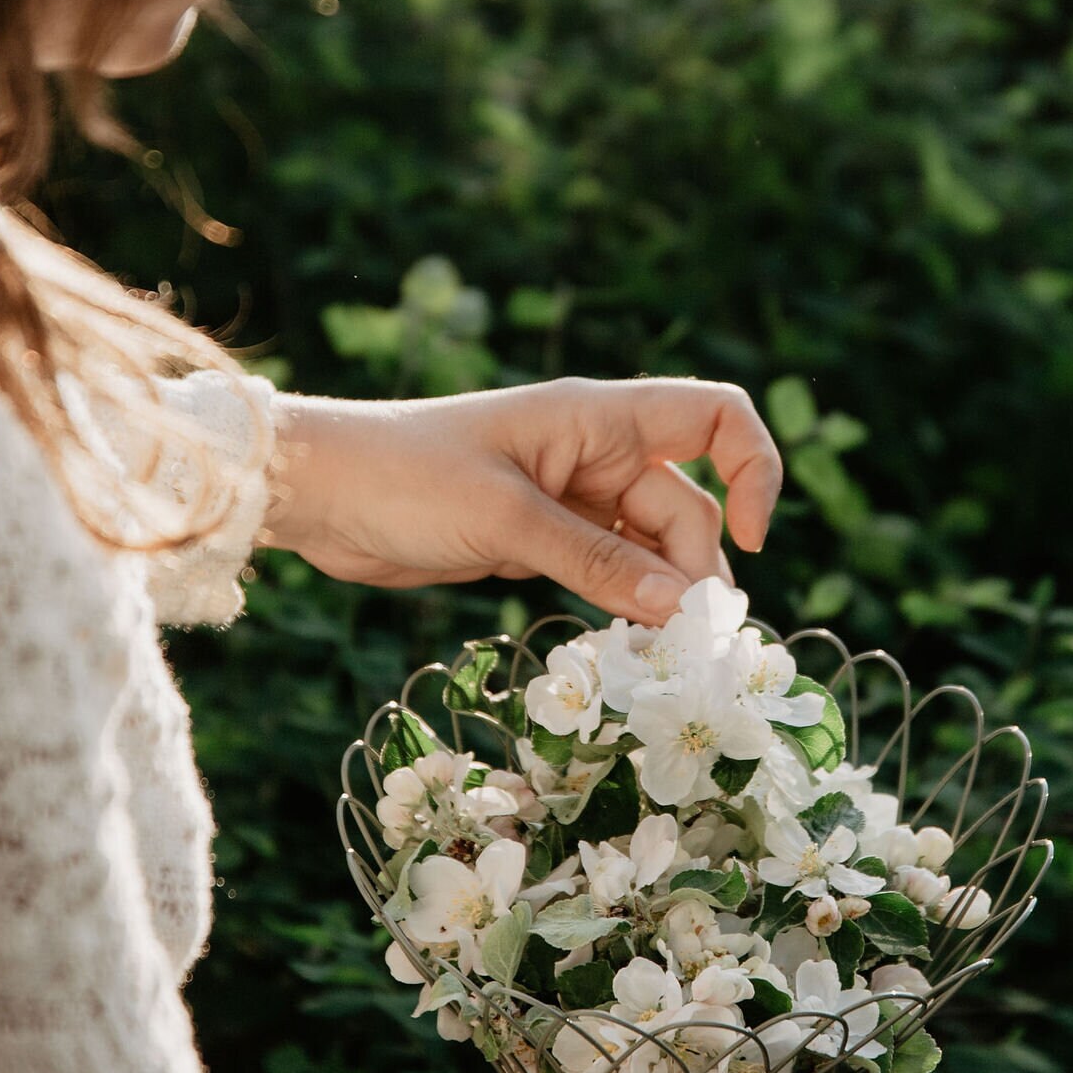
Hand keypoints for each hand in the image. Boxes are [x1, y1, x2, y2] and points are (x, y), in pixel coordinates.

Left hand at [264, 377, 782, 625]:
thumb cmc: (405, 478)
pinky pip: (606, 572)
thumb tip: (685, 607)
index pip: (714, 417)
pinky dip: (623, 606)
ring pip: (648, 548)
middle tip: (688, 643)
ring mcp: (567, 498)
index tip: (750, 543)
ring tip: (664, 655)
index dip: (754, 469)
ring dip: (663, 596)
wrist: (318, 494)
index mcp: (597, 418)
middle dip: (697, 569)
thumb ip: (597, 561)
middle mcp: (594, 452)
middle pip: (685, 505)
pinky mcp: (538, 541)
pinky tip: (627, 646)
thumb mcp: (506, 520)